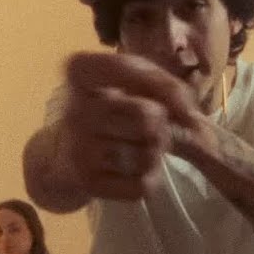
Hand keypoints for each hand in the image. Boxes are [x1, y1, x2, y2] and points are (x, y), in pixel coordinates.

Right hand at [61, 52, 209, 199]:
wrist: (63, 157)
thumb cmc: (106, 111)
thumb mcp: (127, 82)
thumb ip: (163, 84)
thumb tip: (190, 117)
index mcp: (80, 72)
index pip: (131, 68)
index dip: (165, 86)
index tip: (175, 100)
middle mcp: (74, 108)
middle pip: (147, 116)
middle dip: (161, 126)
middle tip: (151, 131)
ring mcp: (79, 147)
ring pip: (148, 154)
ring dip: (155, 155)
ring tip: (138, 150)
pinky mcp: (88, 183)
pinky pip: (142, 185)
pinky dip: (147, 181)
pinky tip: (131, 173)